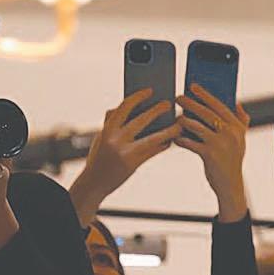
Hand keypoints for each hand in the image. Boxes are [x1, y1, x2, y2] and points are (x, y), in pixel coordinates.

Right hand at [70, 89, 179, 225]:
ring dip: (168, 131)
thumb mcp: (100, 138)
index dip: (138, 97)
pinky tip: (170, 141)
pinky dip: (163, 145)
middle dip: (156, 111)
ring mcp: (125, 153)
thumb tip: (123, 105)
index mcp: (106, 130)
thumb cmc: (99, 157)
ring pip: (152, 138)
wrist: (94, 184)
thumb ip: (111, 122)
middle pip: (140, 121)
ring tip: (179, 125)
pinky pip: (153, 151)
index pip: (124, 107)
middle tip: (169, 104)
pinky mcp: (133, 164)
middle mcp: (115, 140)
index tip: (150, 90)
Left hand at [175, 86, 249, 222]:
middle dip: (190, 103)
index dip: (205, 94)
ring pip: (196, 126)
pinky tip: (175, 138)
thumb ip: (241, 122)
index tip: (193, 86)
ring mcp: (219, 144)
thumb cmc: (232, 161)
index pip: (220, 105)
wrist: (230, 184)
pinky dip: (181, 139)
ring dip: (183, 121)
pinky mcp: (209, 155)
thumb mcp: (241, 140)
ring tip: (176, 118)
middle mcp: (230, 133)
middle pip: (206, 113)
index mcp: (237, 127)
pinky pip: (190, 142)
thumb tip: (238, 104)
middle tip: (178, 97)